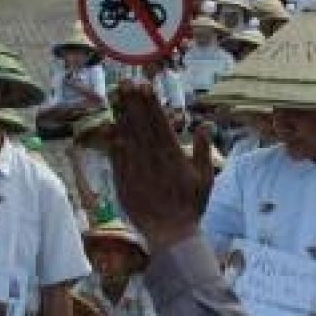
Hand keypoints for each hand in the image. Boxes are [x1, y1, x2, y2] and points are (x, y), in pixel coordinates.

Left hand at [110, 81, 213, 251]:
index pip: (159, 121)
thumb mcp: (206, 177)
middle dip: (132, 101)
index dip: (150, 102)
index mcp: (172, 153)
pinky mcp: (124, 181)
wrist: (171, 233)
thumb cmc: (191, 206)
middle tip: (124, 82)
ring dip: (121, 114)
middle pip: (140, 123)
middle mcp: (153, 157)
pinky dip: (113, 140)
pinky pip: (116, 156)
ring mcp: (136, 168)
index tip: (144, 85)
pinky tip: (109, 126)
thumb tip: (205, 125)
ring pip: (126, 135)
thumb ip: (204, 149)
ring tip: (115, 96)